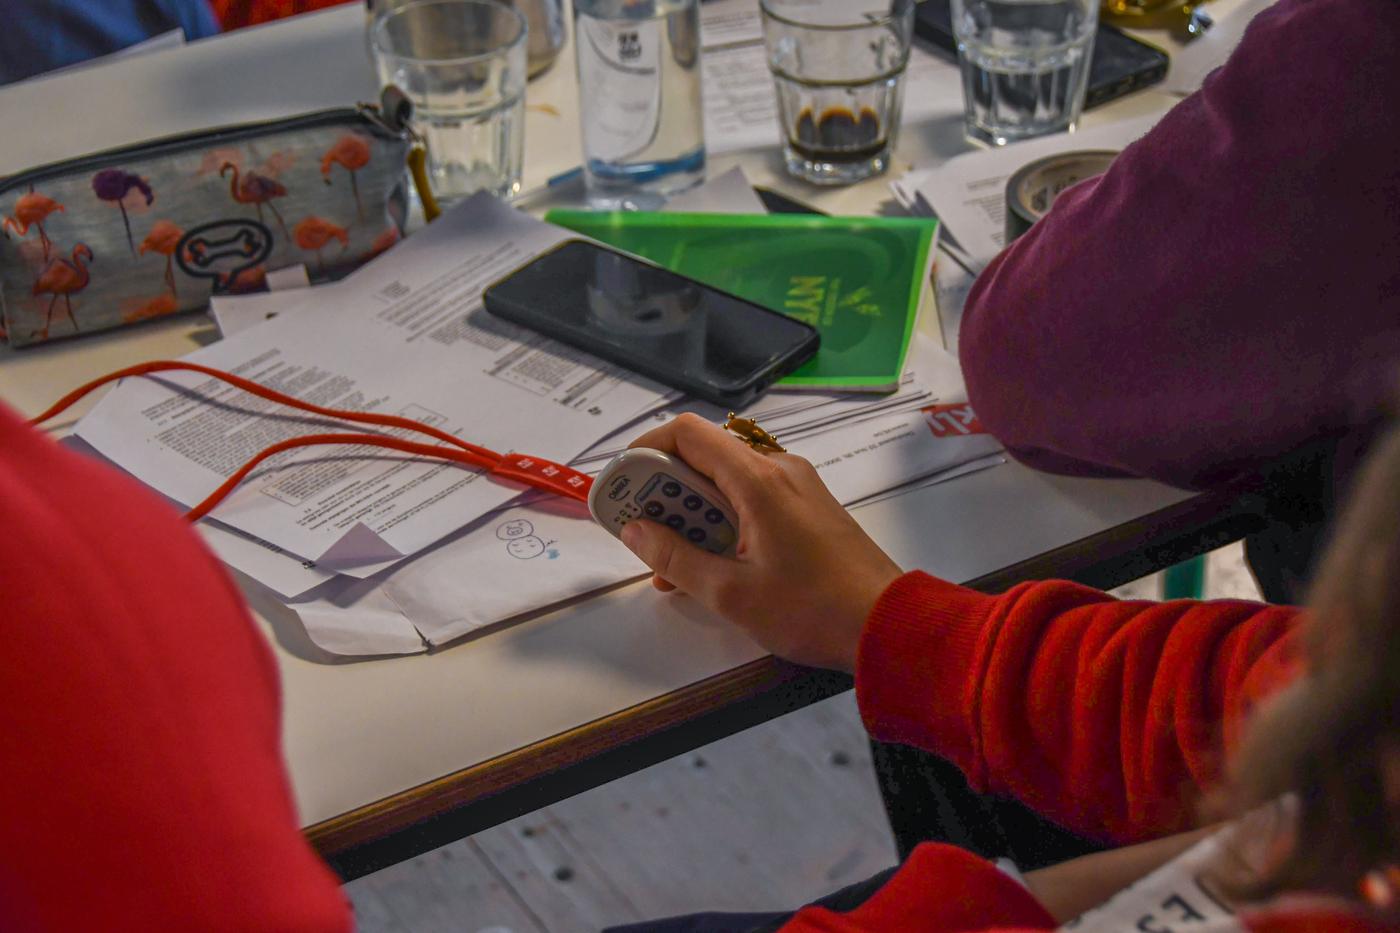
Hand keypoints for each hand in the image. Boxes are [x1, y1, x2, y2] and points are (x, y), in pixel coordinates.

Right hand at [619, 413, 902, 672]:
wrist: (888, 625)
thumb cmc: (812, 610)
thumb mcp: (730, 592)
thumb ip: (675, 557)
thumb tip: (635, 530)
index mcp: (758, 479)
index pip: (688, 433)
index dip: (646, 450)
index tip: (624, 485)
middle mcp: (779, 470)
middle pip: (706, 458)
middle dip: (666, 493)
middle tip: (642, 534)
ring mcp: (798, 488)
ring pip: (728, 483)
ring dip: (694, 515)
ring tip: (670, 565)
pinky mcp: (809, 510)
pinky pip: (753, 502)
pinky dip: (724, 523)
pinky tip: (710, 568)